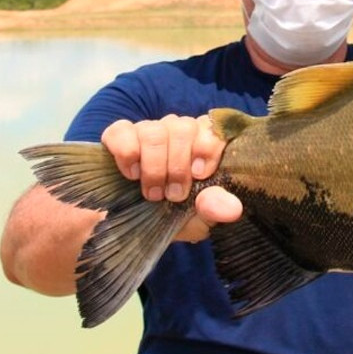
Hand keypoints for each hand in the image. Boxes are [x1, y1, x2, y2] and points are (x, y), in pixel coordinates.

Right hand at [100, 114, 239, 241]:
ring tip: (152, 193)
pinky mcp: (119, 136)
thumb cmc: (176, 216)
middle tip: (173, 195)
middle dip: (178, 166)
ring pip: (154, 131)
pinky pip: (122, 131)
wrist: (136, 227)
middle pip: (183, 128)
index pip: (212, 127)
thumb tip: (233, 208)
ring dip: (154, 166)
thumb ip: (215, 208)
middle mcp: (177, 131)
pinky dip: (127, 152)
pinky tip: (132, 174)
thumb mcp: (199, 218)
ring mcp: (148, 130)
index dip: (207, 147)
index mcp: (203, 142)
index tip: (200, 175)